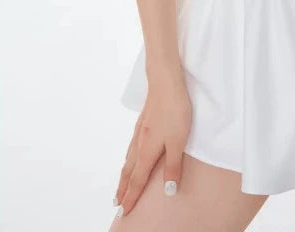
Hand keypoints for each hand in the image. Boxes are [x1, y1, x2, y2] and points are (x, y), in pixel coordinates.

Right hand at [113, 76, 191, 216]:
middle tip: (116, 204)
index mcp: (147, 151)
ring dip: (124, 175)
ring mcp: (140, 132)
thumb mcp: (178, 142)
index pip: (137, 180)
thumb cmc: (174, 111)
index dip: (131, 197)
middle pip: (128, 172)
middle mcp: (140, 143)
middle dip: (123, 189)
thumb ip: (173, 166)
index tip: (123, 213)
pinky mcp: (143, 122)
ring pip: (128, 159)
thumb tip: (168, 191)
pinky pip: (131, 148)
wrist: (165, 82)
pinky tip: (131, 155)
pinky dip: (128, 159)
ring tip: (121, 185)